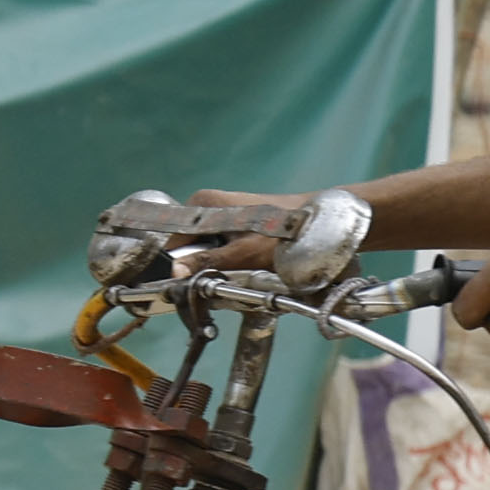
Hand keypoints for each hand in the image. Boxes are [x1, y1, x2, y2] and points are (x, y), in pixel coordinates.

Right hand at [100, 188, 308, 284]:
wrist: (316, 220)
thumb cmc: (281, 236)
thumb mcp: (242, 254)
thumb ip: (207, 261)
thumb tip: (175, 273)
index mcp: (201, 205)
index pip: (173, 241)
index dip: (178, 265)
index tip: (186, 286)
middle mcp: (206, 203)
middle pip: (189, 244)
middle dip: (198, 265)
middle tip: (217, 282)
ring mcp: (220, 210)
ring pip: (205, 245)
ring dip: (214, 263)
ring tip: (234, 274)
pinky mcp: (234, 219)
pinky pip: (219, 242)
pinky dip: (226, 256)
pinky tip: (242, 265)